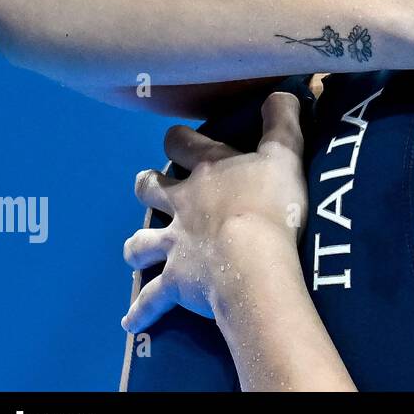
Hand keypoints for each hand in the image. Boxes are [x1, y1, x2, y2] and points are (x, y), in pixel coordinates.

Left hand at [121, 92, 305, 332]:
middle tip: (149, 187)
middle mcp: (181, 204)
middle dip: (147, 186)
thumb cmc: (271, 203)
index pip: (181, 144)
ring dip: (136, 248)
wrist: (252, 257)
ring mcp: (174, 244)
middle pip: (149, 189)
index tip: (178, 139)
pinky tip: (129, 323)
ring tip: (135, 254)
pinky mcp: (174, 280)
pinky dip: (140, 312)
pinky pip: (150, 300)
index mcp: (207, 171)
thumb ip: (282, 120)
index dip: (178, 139)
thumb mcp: (285, 153)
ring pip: (140, 243)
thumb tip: (281, 90)